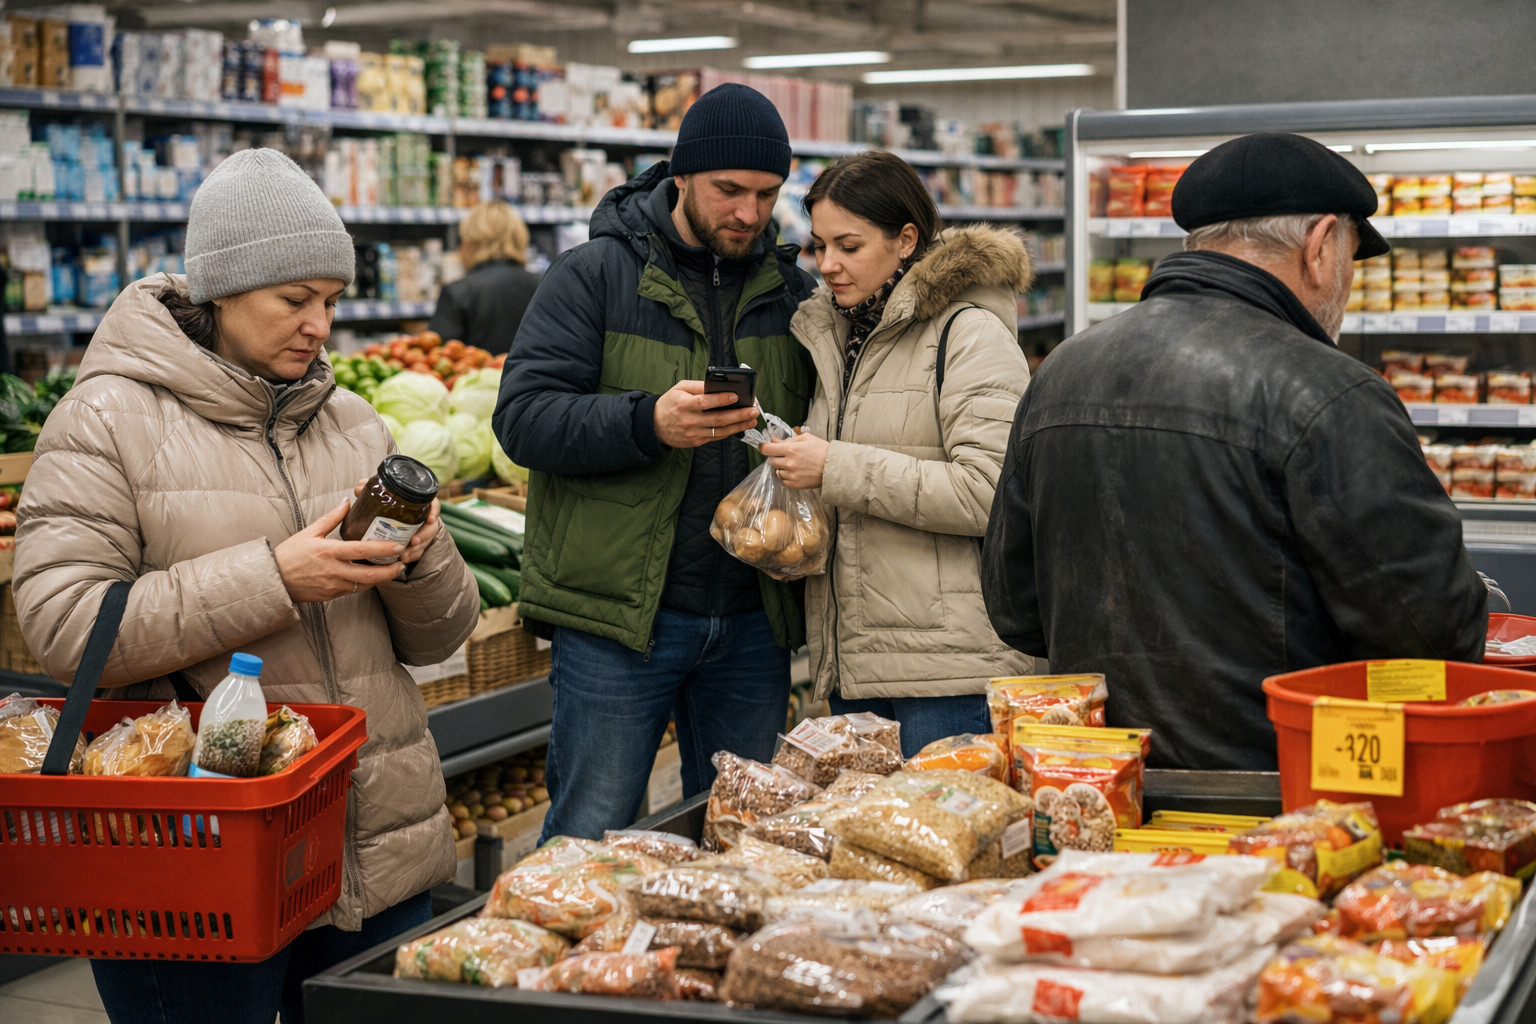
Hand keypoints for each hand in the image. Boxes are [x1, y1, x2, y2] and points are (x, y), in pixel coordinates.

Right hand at [275, 502, 408, 602]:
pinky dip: (364, 583)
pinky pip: (353, 590)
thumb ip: (331, 518)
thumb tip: (346, 502)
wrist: (273, 578)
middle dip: (390, 571)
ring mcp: (332, 585)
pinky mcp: (330, 596)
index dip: (382, 549)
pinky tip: (371, 576)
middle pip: (369, 575)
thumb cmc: (290, 554)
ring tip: (392, 569)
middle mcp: (333, 570)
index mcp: (328, 551)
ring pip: (364, 585)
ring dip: (380, 578)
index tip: (397, 546)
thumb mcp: (309, 532)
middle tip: (402, 563)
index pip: (361, 551)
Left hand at [354, 479, 440, 565]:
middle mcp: (423, 517)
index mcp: (419, 502)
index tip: (430, 519)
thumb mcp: (378, 495)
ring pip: (426, 541)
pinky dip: (412, 556)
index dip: (434, 511)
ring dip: (417, 549)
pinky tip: (404, 559)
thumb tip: (359, 488)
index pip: (433, 504)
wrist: (383, 517)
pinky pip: (419, 551)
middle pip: (431, 527)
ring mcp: (421, 531)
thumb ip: (369, 488)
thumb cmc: (385, 503)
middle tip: (414, 541)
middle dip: (424, 536)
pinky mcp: (416, 543)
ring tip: (405, 555)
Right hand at [654, 380, 760, 448]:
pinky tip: (740, 426)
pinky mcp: (697, 442)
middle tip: (753, 410)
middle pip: (718, 419)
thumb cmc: (669, 404)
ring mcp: (694, 433)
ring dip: (739, 426)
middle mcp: (690, 420)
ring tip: (752, 419)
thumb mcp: (680, 388)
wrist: (655, 426)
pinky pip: (716, 437)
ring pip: (720, 431)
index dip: (720, 399)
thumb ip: (698, 386)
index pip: (704, 402)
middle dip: (738, 415)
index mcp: (684, 404)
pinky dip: (729, 432)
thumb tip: (718, 385)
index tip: (735, 396)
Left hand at [759, 429, 827, 489]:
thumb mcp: (807, 438)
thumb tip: (775, 440)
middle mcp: (789, 463)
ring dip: (781, 467)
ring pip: (777, 471)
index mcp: (791, 449)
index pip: (767, 449)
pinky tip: (795, 472)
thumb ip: (789, 439)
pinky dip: (786, 476)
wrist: (835, 467)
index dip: (763, 447)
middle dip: (775, 457)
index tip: (764, 446)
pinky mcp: (795, 484)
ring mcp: (792, 475)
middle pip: (771, 461)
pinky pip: (784, 481)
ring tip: (792, 464)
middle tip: (783, 455)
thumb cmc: (823, 451)